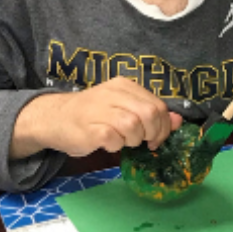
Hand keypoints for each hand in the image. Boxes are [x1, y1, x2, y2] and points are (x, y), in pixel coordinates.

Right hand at [12, 78, 182, 157]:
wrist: (54, 118)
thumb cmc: (92, 115)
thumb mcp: (123, 109)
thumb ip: (149, 113)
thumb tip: (177, 121)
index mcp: (124, 86)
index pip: (157, 105)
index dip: (163, 125)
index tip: (156, 138)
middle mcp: (113, 93)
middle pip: (149, 114)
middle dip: (152, 133)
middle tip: (144, 143)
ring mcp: (100, 109)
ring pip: (134, 126)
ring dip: (133, 140)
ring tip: (123, 141)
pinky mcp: (90, 127)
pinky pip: (114, 139)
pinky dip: (116, 146)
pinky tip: (108, 143)